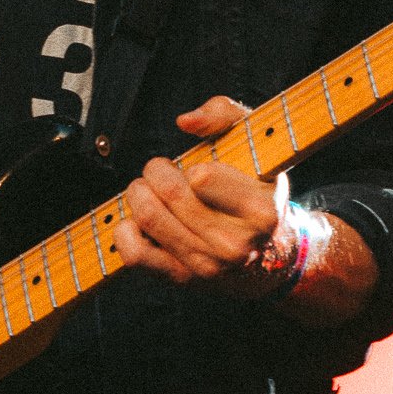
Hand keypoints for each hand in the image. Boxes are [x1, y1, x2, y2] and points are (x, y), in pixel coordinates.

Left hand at [113, 95, 287, 297]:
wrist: (267, 256)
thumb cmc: (254, 189)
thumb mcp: (255, 144)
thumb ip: (224, 114)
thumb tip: (185, 122)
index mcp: (260, 211)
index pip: (201, 178)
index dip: (190, 166)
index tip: (196, 168)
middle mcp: (236, 244)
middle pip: (168, 192)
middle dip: (156, 171)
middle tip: (162, 170)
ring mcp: (208, 265)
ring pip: (147, 217)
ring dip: (139, 193)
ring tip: (151, 190)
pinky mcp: (182, 278)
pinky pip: (134, 253)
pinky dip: (125, 230)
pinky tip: (138, 220)